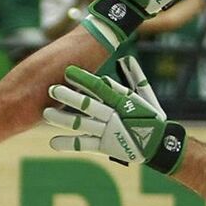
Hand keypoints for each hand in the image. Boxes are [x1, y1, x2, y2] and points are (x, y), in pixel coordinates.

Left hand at [43, 56, 187, 173]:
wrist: (159, 145)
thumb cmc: (151, 118)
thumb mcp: (145, 96)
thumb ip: (136, 77)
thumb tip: (126, 59)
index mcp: (122, 101)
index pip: (100, 88)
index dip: (84, 79)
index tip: (68, 71)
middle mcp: (113, 115)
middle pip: (88, 104)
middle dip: (69, 97)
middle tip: (52, 89)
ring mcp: (108, 131)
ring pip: (82, 124)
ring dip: (63, 119)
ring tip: (46, 114)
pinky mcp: (105, 146)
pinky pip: (85, 145)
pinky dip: (69, 144)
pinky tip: (53, 143)